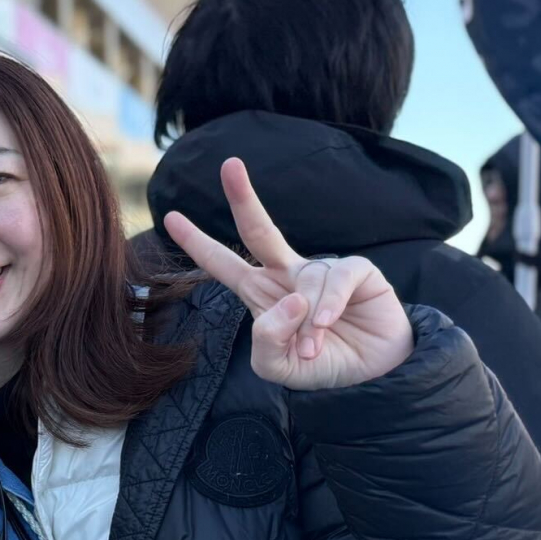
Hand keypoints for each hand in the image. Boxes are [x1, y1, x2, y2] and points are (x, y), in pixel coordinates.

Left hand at [165, 158, 412, 389]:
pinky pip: (337, 278)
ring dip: (307, 324)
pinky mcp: (357, 272)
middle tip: (229, 164)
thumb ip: (267, 342)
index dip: (197, 242)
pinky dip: (329, 305)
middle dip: (243, 197)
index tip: (169, 217)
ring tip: (312, 349)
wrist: (372, 375)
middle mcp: (288, 274)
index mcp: (260, 292)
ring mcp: (321, 271)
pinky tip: (327, 324)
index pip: (223, 263)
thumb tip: (289, 301)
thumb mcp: (277, 366)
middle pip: (259, 230)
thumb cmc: (320, 365)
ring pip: (305, 285)